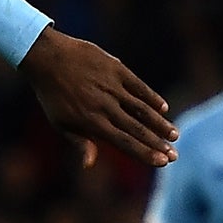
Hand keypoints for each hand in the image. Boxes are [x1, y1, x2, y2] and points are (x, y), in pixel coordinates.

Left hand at [20, 26, 178, 168]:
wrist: (47, 57)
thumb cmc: (52, 94)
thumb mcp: (60, 122)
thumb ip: (79, 142)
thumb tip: (89, 164)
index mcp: (91, 121)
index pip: (124, 142)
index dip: (144, 153)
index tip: (162, 162)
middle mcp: (105, 106)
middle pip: (137, 128)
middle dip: (158, 143)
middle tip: (175, 155)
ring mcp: (112, 87)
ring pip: (142, 109)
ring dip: (160, 123)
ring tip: (174, 135)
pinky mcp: (117, 70)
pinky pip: (139, 86)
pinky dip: (152, 98)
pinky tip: (164, 109)